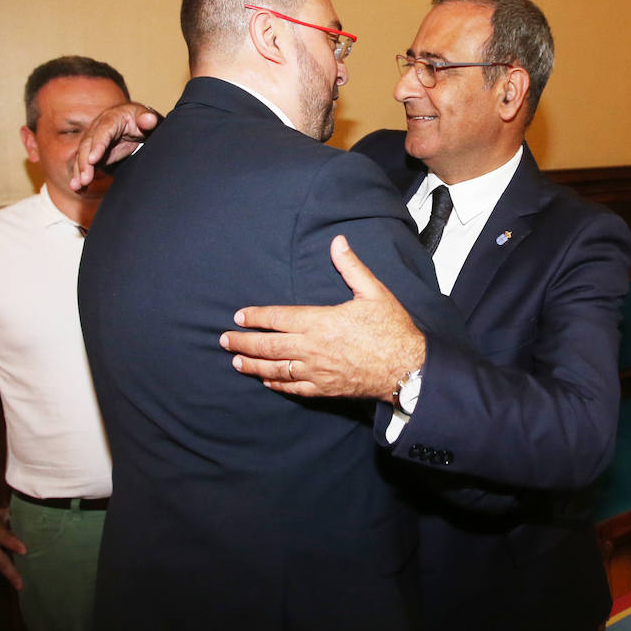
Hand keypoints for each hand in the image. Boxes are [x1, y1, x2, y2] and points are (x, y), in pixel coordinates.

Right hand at [69, 101, 159, 190]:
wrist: (139, 126)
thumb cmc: (143, 120)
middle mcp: (98, 129)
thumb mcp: (148, 118)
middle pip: (87, 145)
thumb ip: (148, 119)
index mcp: (111, 119)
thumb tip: (149, 119)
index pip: (102, 132)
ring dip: (79, 171)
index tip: (92, 160)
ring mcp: (94, 142)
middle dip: (84, 163)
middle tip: (85, 179)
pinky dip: (80, 176)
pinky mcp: (94, 154)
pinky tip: (78, 189)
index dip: (97, 145)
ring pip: (82, 156)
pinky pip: (85, 164)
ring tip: (78, 186)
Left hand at [221, 235, 425, 399]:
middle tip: (224, 340)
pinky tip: (266, 382)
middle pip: (268, 345)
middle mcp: (311, 348)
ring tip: (236, 362)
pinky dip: (276, 385)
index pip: (278, 318)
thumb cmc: (391, 330)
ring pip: (275, 369)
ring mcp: (316, 372)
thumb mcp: (374, 292)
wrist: (407, 369)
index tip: (239, 316)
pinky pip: (293, 388)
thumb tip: (338, 242)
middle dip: (243, 342)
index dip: (256, 316)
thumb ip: (351, 267)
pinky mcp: (324, 389)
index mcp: (320, 322)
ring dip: (253, 365)